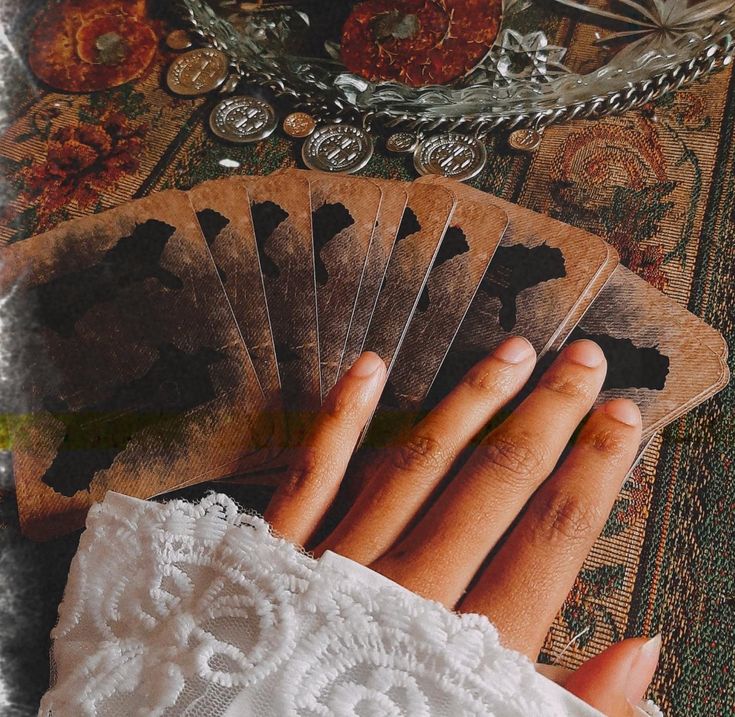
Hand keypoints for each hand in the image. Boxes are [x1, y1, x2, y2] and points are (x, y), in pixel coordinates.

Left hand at [264, 337, 659, 715]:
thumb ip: (569, 703)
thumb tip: (642, 651)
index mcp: (466, 647)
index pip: (552, 536)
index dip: (594, 468)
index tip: (620, 416)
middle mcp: (405, 593)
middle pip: (495, 482)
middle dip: (549, 414)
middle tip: (582, 360)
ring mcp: (337, 565)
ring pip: (419, 462)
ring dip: (471, 401)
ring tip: (511, 353)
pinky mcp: (277, 553)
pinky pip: (312, 474)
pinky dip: (339, 418)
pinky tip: (367, 368)